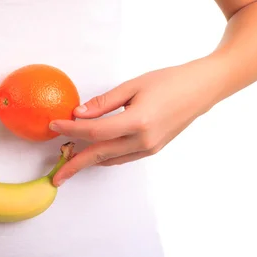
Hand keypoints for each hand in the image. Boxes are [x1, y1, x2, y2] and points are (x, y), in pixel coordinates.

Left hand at [49, 60, 220, 185]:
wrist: (202, 89)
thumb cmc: (169, 81)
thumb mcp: (133, 85)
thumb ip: (104, 102)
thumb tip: (78, 114)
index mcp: (137, 122)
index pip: (94, 131)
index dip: (71, 130)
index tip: (54, 126)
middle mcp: (143, 140)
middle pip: (99, 155)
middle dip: (74, 165)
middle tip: (56, 176)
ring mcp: (150, 148)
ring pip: (110, 159)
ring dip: (89, 161)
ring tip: (69, 164)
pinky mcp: (153, 149)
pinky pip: (122, 157)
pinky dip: (105, 156)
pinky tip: (93, 153)